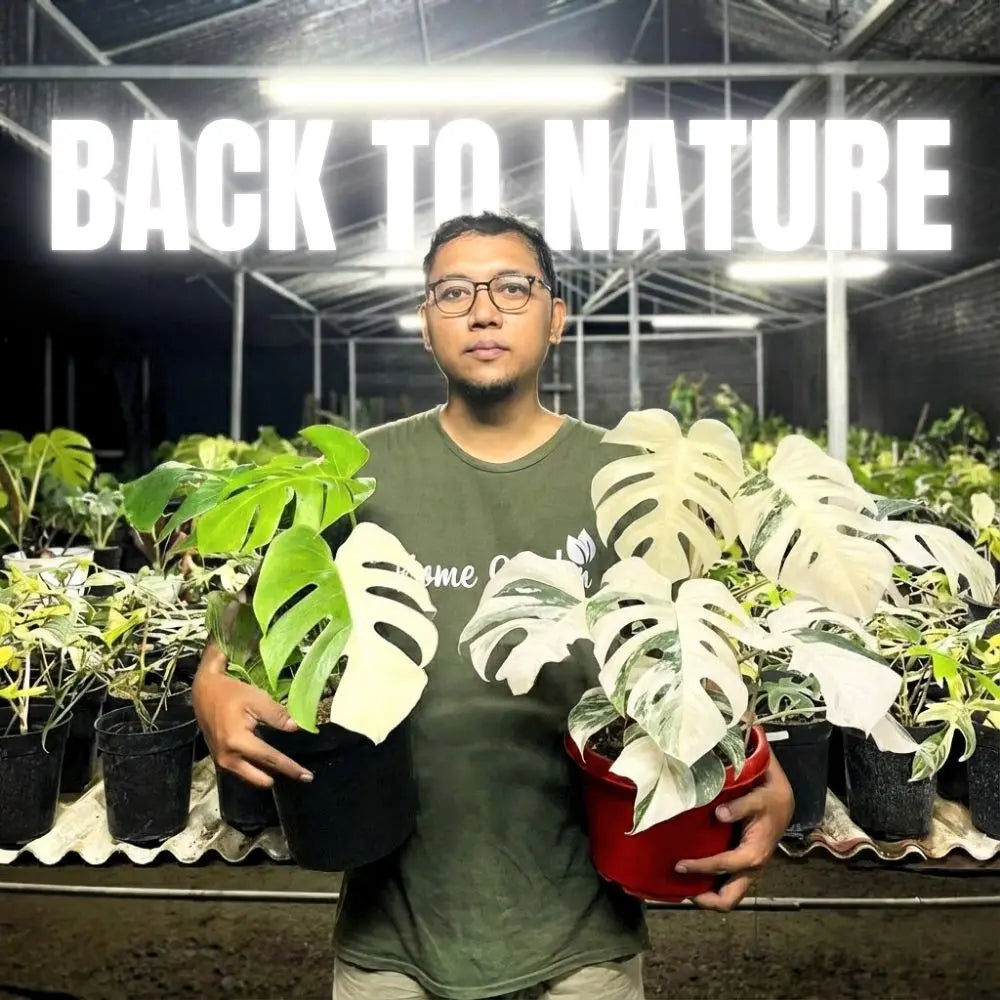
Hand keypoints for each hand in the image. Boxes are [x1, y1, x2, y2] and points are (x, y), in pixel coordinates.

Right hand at [193, 668, 312, 788]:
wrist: (204, 693)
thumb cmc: (231, 694)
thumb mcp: (257, 699)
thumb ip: (277, 715)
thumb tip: (295, 728)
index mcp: (238, 742)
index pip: (270, 759)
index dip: (291, 768)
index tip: (308, 777)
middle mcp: (228, 758)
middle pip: (260, 779)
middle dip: (280, 776)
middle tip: (299, 772)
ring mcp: (222, 762)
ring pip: (252, 778)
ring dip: (268, 773)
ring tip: (285, 764)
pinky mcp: (220, 761)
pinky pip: (244, 771)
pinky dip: (257, 768)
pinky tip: (268, 759)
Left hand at [675, 754, 794, 911]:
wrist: (783, 803)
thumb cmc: (769, 801)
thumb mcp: (757, 799)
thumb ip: (740, 806)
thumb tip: (719, 814)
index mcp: (753, 855)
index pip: (722, 866)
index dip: (699, 868)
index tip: (679, 865)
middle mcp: (751, 869)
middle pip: (728, 900)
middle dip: (704, 900)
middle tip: (681, 889)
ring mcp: (749, 871)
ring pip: (728, 896)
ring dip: (707, 896)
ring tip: (683, 885)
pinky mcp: (745, 867)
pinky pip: (728, 885)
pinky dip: (711, 886)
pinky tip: (695, 875)